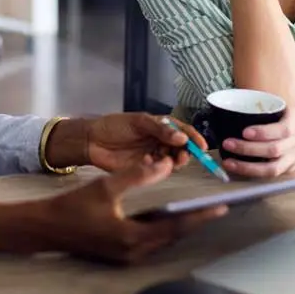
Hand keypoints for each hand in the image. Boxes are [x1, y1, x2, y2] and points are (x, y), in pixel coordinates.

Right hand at [36, 156, 227, 263]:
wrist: (45, 228)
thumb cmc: (73, 206)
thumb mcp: (106, 186)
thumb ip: (137, 174)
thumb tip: (165, 163)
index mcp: (133, 237)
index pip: (176, 227)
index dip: (200, 216)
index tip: (221, 207)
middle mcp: (134, 252)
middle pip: (173, 237)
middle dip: (194, 221)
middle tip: (214, 207)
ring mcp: (126, 255)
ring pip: (163, 240)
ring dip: (178, 225)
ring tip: (196, 209)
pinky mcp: (120, 253)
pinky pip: (151, 241)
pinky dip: (162, 228)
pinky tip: (166, 215)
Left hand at [80, 113, 206, 172]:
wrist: (93, 141)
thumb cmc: (114, 126)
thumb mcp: (138, 122)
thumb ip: (160, 129)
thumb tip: (182, 138)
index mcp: (161, 127)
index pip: (183, 132)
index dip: (194, 138)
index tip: (202, 146)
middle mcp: (160, 142)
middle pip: (181, 149)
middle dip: (186, 153)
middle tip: (183, 156)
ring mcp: (154, 156)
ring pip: (172, 162)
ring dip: (174, 162)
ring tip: (170, 161)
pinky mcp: (145, 170)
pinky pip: (159, 171)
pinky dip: (158, 168)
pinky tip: (148, 162)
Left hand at [219, 108, 294, 178]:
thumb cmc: (293, 118)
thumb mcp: (285, 108)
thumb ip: (265, 109)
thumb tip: (231, 109)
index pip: (283, 129)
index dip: (264, 132)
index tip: (244, 131)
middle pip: (274, 150)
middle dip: (248, 149)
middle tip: (227, 143)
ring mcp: (294, 158)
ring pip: (272, 168)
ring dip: (247, 167)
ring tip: (228, 162)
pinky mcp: (290, 169)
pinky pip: (271, 175)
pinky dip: (253, 173)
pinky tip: (238, 169)